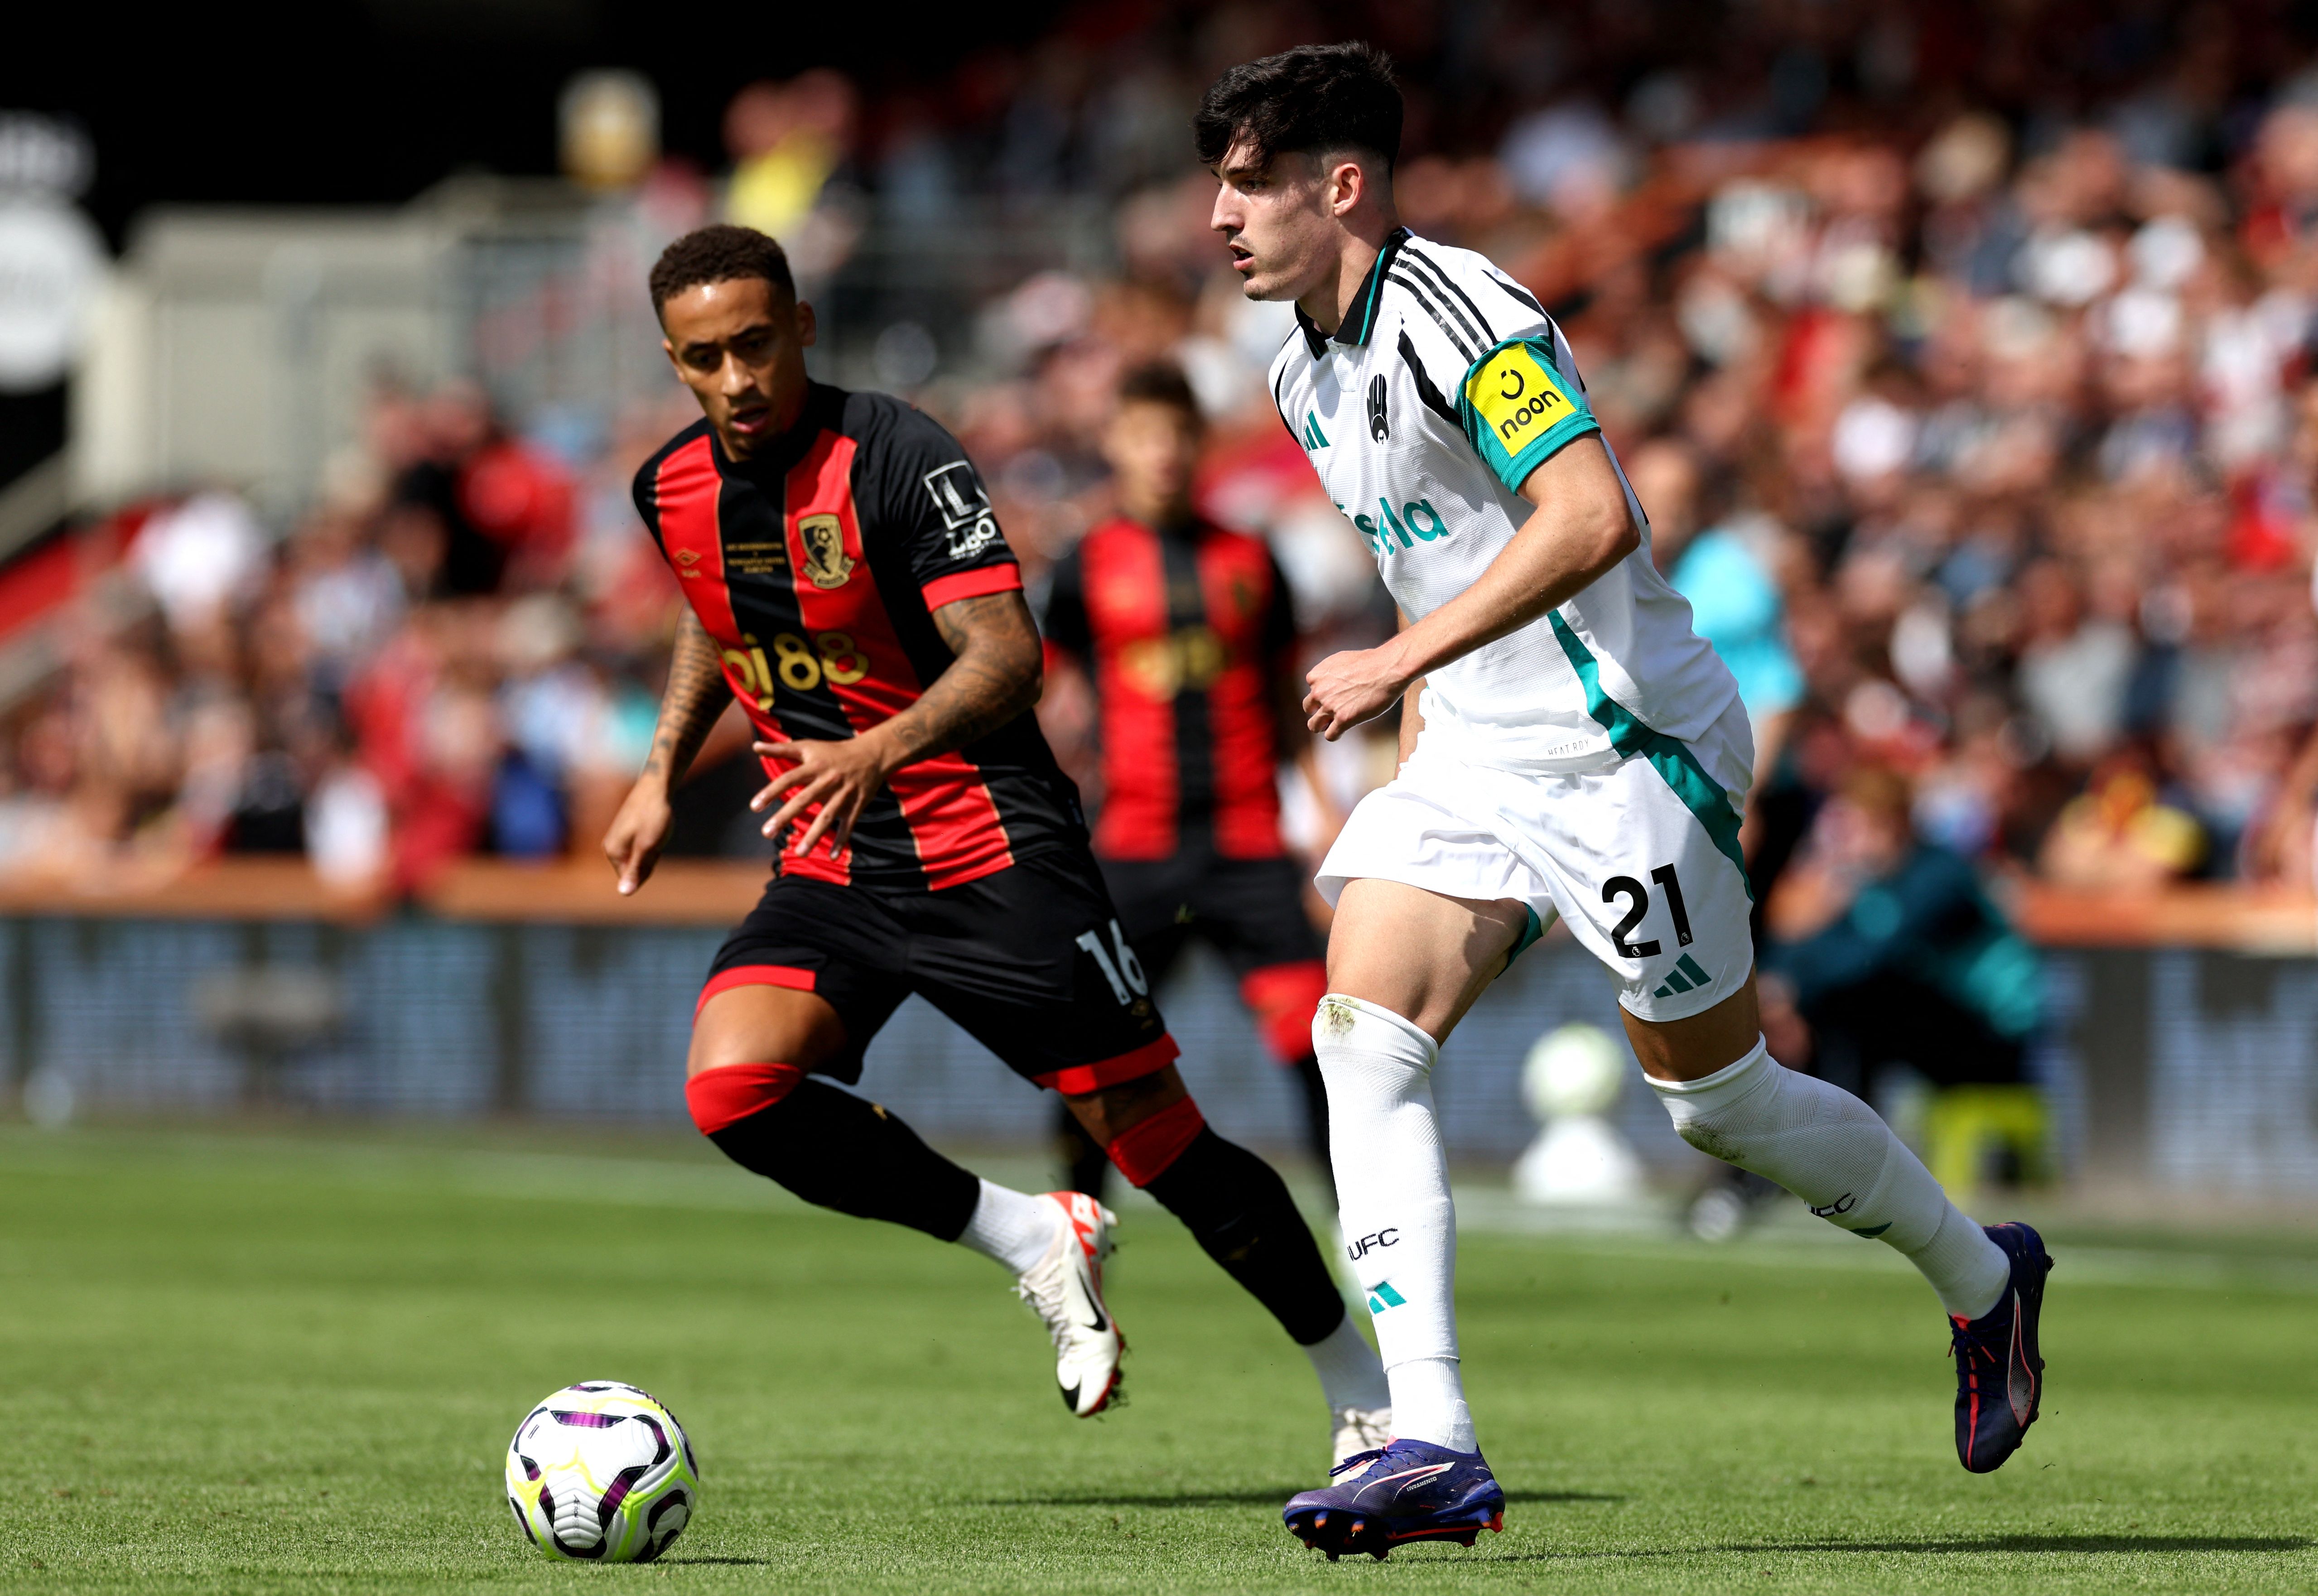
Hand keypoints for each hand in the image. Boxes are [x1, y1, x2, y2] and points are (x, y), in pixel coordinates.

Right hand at [603, 776, 672, 895]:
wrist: (656, 787)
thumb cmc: (653, 816)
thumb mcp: (648, 847)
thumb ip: (635, 871)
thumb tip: (624, 893)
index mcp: (612, 852)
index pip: (632, 879)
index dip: (649, 867)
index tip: (653, 847)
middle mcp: (609, 847)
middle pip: (635, 869)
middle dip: (650, 859)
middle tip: (654, 837)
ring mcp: (616, 838)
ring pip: (640, 857)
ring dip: (651, 849)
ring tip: (653, 831)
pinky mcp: (624, 831)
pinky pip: (641, 846)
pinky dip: (651, 840)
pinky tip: (653, 827)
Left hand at [751, 731, 900, 857]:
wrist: (872, 754)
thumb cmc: (833, 752)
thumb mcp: (808, 746)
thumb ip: (780, 749)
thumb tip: (754, 746)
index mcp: (814, 766)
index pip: (789, 779)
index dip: (771, 791)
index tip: (754, 807)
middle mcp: (828, 780)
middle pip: (804, 799)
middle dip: (785, 816)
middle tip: (766, 833)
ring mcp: (844, 794)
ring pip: (827, 816)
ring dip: (814, 835)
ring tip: (799, 853)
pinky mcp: (857, 805)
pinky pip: (849, 825)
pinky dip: (842, 841)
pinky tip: (833, 857)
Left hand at [1303, 643, 1413, 741]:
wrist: (1387, 669)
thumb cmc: (1370, 662)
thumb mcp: (1340, 660)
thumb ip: (1329, 673)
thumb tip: (1328, 682)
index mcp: (1316, 676)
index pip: (1311, 691)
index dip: (1323, 695)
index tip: (1335, 695)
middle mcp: (1319, 691)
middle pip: (1309, 708)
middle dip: (1319, 711)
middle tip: (1332, 712)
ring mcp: (1330, 706)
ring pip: (1314, 725)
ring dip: (1323, 726)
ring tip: (1333, 725)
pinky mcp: (1343, 719)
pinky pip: (1330, 735)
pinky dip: (1335, 735)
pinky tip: (1343, 730)